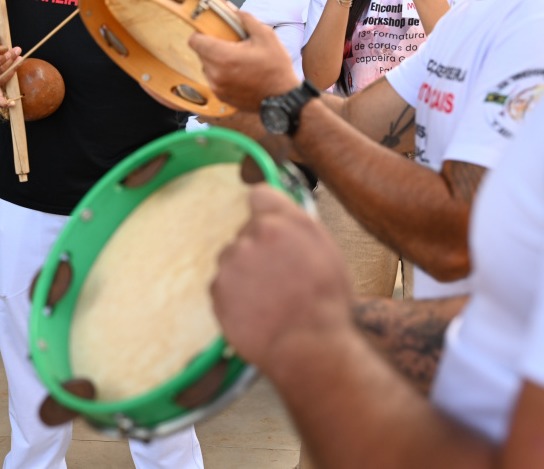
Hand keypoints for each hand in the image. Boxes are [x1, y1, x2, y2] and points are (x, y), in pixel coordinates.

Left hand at [188, 10, 298, 110]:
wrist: (283, 98)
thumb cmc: (276, 68)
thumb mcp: (266, 36)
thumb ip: (246, 19)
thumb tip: (231, 9)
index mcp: (224, 57)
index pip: (194, 41)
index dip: (200, 34)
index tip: (210, 32)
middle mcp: (216, 74)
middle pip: (201, 53)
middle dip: (212, 47)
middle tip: (230, 46)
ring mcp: (217, 87)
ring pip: (206, 67)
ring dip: (216, 61)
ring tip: (236, 61)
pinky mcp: (220, 96)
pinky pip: (213, 80)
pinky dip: (221, 74)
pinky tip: (238, 73)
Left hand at [211, 186, 352, 375]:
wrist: (308, 346)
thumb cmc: (325, 303)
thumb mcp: (327, 252)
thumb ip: (299, 227)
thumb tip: (283, 217)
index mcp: (283, 221)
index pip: (259, 195)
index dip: (265, 211)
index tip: (268, 225)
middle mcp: (253, 235)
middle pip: (246, 232)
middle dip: (258, 249)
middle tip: (278, 277)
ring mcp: (231, 262)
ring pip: (232, 259)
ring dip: (244, 272)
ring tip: (269, 298)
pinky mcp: (216, 288)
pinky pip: (222, 285)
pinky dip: (234, 295)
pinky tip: (256, 310)